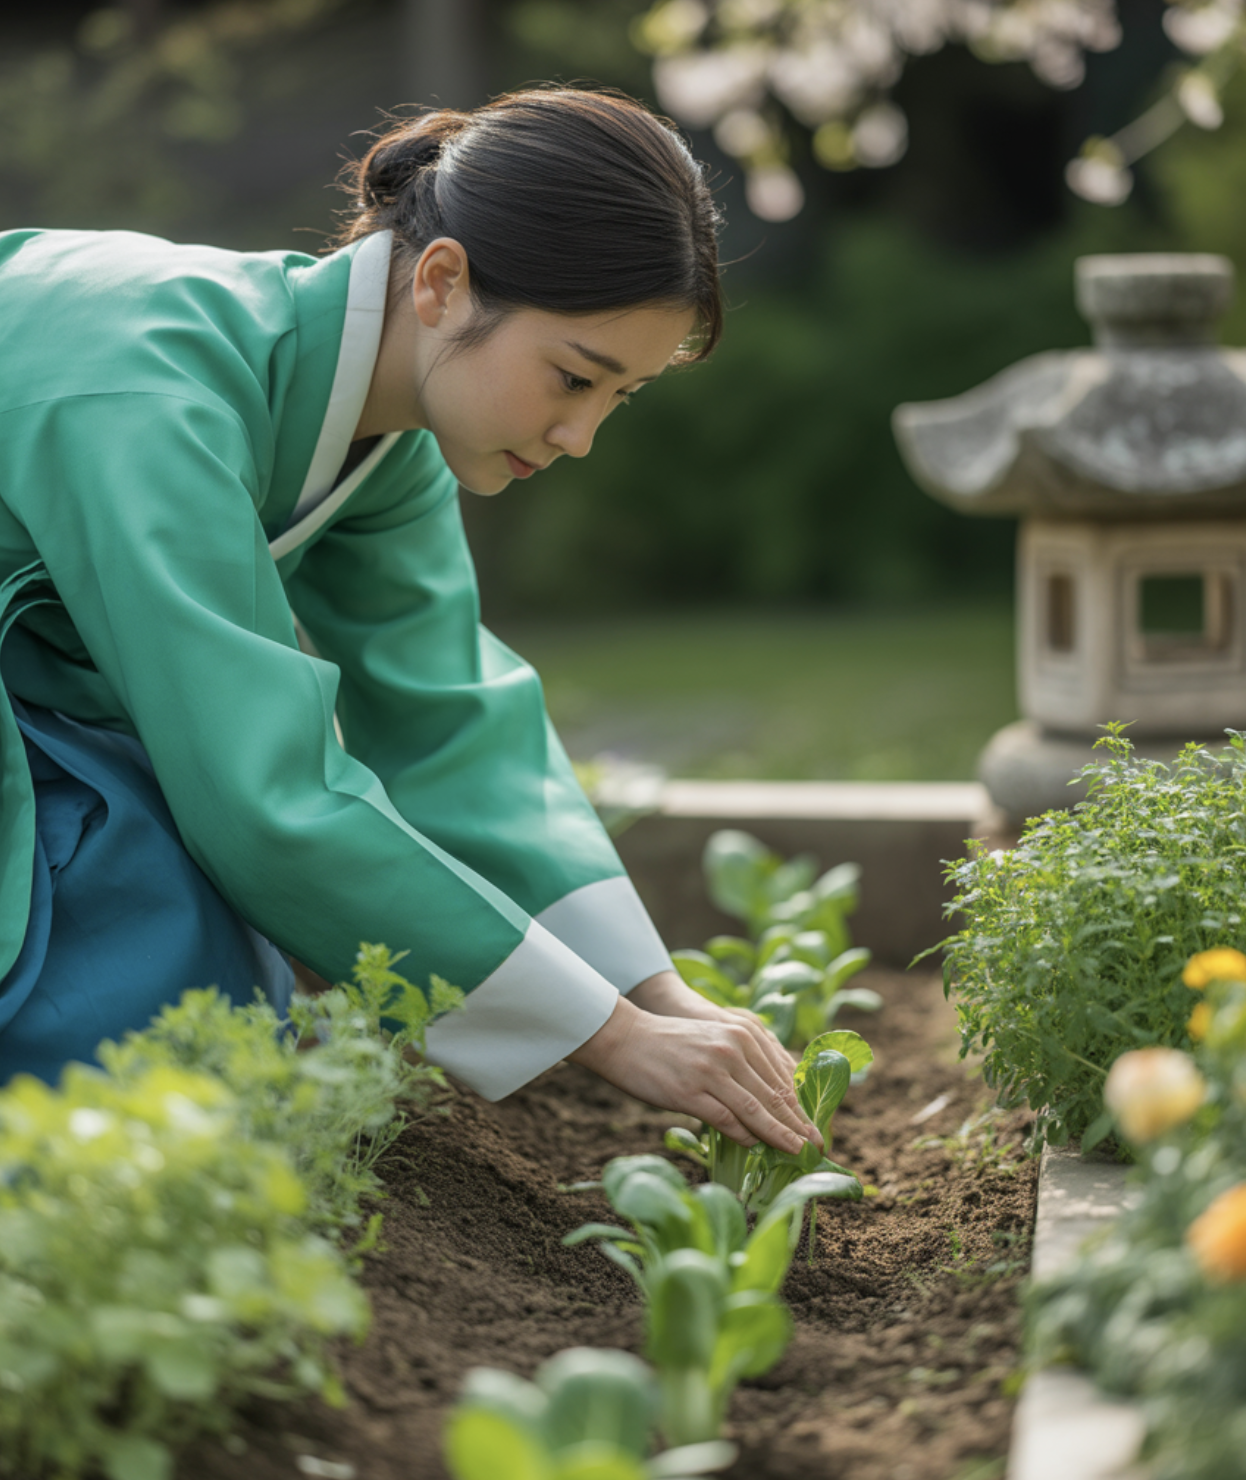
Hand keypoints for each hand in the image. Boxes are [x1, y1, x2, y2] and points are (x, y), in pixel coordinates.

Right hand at [569, 978, 820, 1155]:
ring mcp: (711, 1071)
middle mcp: (731, 1050)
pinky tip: (754, 1146)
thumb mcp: (714, 1040)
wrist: (626, 1038)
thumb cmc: (671, 1043)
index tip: (815, 1126)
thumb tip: (771, 1099)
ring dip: (779, 1135)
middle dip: (798, 1125)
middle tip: (818, 1146)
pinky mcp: (690, 1091)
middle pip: (774, 1095)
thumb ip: (743, 1062)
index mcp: (742, 1035)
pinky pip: (726, 1119)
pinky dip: (743, 1135)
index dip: (800, 1105)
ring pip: (756, 1110)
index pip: (780, 1077)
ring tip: (797, 1152)